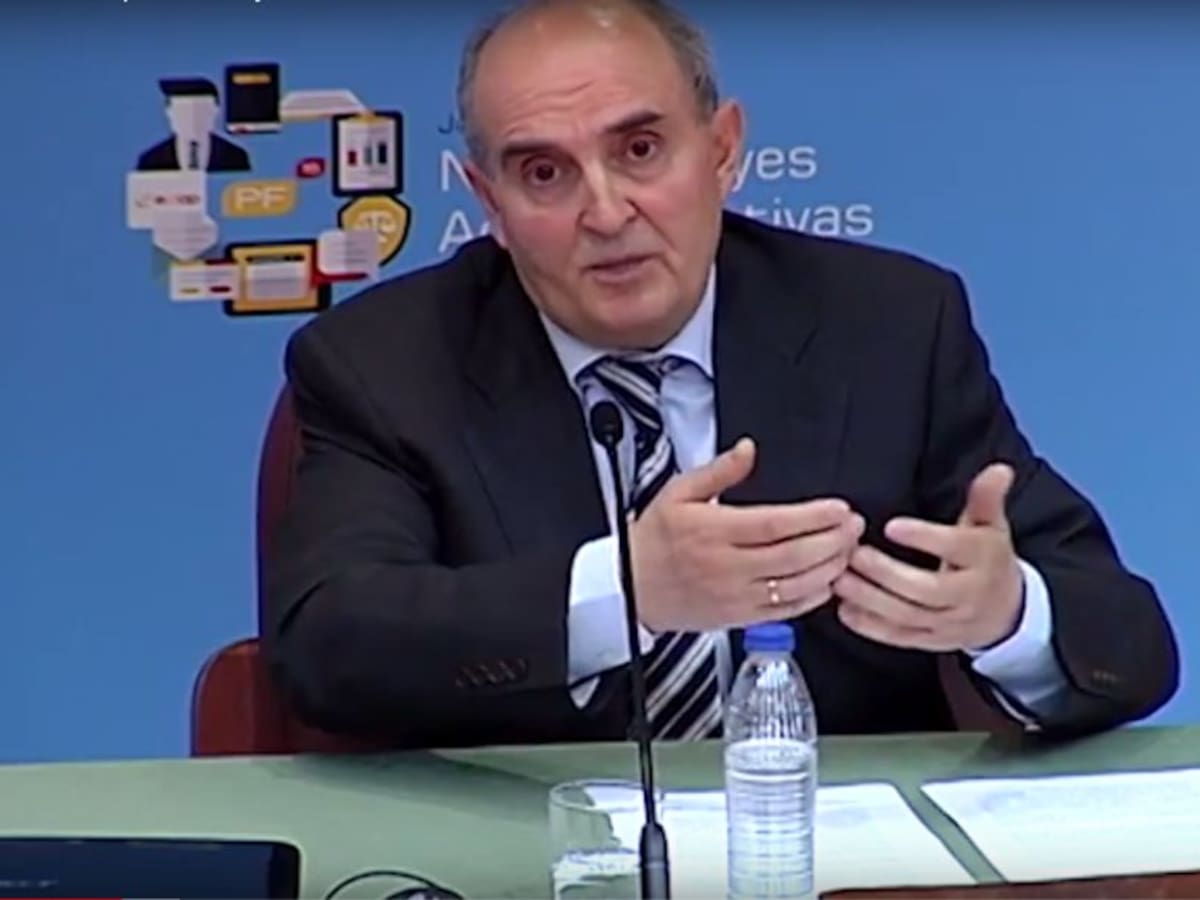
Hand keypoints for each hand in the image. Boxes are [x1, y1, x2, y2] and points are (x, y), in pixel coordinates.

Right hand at [631, 437, 864, 632]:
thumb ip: (718, 471)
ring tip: (848, 550)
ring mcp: (735, 595)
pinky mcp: (739, 618)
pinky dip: (812, 598)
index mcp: (713, 531)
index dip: (813, 517)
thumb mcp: (678, 493)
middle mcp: (727, 566)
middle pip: (793, 556)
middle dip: (832, 541)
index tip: (839, 508)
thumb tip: (747, 449)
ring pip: (794, 586)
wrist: (630, 587)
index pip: (774, 524)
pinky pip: (784, 611)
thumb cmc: (654, 540)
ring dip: (829, 568)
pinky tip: (827, 581)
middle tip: (855, 526)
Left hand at [833, 463, 1023, 651]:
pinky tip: (844, 610)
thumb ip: (986, 498)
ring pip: (908, 616)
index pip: (956, 548)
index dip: (925, 538)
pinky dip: (871, 627)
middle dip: (887, 574)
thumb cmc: (988, 559)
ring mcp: (950, 623)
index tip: (891, 526)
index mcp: (984, 560)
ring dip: (870, 600)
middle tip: (854, 554)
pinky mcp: (931, 641)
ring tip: (839, 579)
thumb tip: (998, 469)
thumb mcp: (990, 526)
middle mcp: (969, 595)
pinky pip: (900, 638)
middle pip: (927, 589)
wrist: (1006, 613)